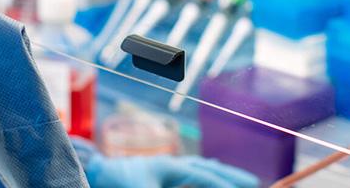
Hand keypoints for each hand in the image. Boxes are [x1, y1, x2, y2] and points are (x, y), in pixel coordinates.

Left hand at [86, 154, 258, 187]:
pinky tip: (207, 176)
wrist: (97, 170)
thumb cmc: (116, 177)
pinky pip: (189, 174)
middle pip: (208, 169)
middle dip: (230, 176)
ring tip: (238, 179)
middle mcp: (172, 165)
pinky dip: (203, 175)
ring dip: (219, 174)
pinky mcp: (160, 174)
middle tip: (252, 182)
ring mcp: (166, 169)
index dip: (225, 184)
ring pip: (200, 170)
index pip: (205, 176)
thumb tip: (192, 185)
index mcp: (171, 165)